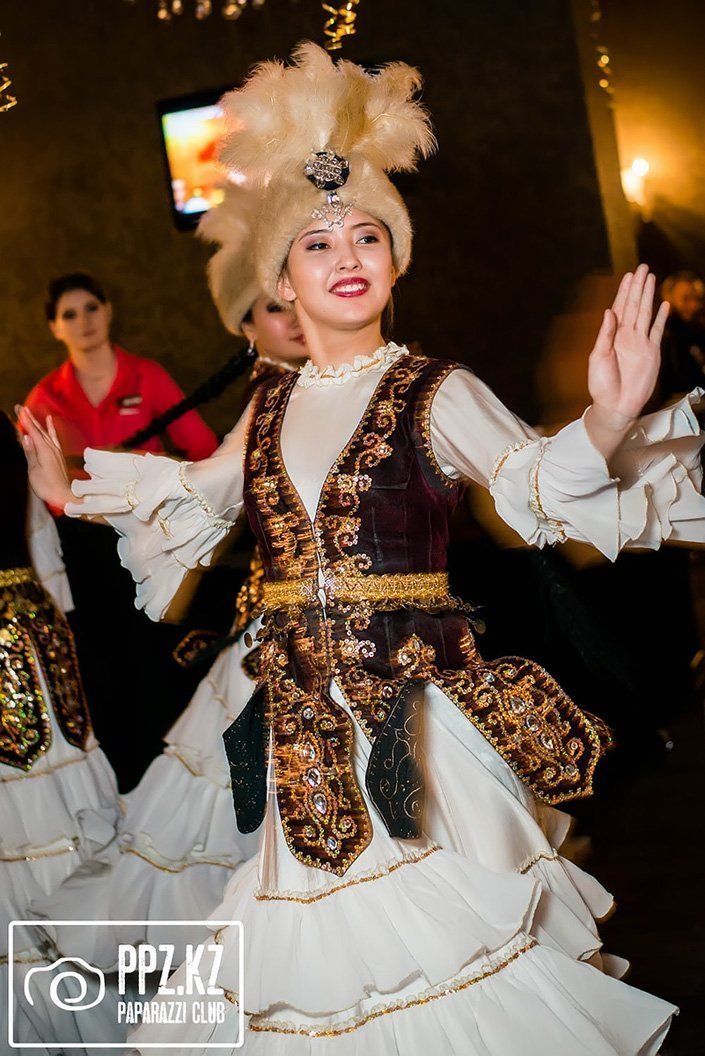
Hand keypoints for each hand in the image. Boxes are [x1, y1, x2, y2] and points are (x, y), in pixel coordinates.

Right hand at [16, 406, 73, 510]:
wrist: (63, 496)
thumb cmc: (46, 486)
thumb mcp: (34, 470)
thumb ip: (30, 452)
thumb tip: (26, 436)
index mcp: (44, 451)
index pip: (32, 431)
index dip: (25, 419)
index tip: (19, 408)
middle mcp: (51, 448)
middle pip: (39, 429)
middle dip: (29, 417)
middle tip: (20, 406)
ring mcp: (56, 451)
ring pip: (45, 432)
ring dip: (37, 421)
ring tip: (30, 411)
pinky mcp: (58, 454)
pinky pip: (53, 437)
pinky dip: (51, 428)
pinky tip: (50, 421)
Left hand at [587, 263, 668, 422]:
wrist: (615, 405)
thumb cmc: (601, 384)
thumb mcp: (598, 357)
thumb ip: (605, 334)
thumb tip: (609, 311)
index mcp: (612, 335)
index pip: (620, 308)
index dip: (624, 291)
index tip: (629, 275)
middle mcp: (626, 336)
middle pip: (634, 305)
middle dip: (638, 287)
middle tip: (643, 268)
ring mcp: (640, 343)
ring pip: (646, 313)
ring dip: (649, 296)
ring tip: (652, 278)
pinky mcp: (652, 352)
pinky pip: (657, 331)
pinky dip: (661, 318)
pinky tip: (665, 305)